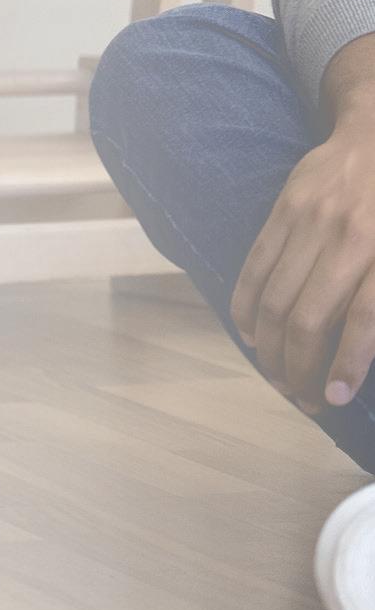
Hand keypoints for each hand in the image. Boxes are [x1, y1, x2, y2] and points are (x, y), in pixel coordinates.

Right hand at [230, 108, 374, 414]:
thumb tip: (368, 342)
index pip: (363, 317)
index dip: (345, 363)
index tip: (332, 397)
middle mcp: (348, 235)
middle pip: (310, 317)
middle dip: (300, 367)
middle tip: (303, 398)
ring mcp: (309, 221)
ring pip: (276, 301)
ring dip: (271, 349)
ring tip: (278, 376)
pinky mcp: (282, 211)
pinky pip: (254, 270)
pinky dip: (247, 310)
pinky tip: (253, 337)